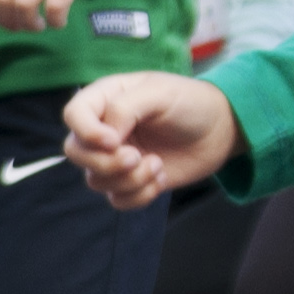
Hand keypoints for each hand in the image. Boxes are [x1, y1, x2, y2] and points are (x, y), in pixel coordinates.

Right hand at [63, 72, 241, 208]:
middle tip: (136, 157)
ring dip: (129, 179)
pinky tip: (161, 177)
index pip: (73, 115)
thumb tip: (105, 138)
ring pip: (96, 180)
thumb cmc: (191, 102)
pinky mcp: (130, 180)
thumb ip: (125, 108)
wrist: (220, 130)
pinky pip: (117, 200)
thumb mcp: (160, 93)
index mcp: (105, 99)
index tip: (114, 140)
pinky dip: (140, 195)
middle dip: (105, 162)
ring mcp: (115, 157)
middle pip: (76, 153)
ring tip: (157, 165)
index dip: (86, 132)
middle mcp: (104, 129)